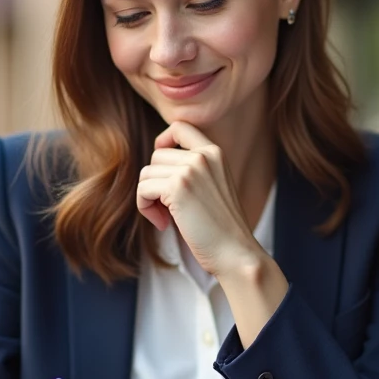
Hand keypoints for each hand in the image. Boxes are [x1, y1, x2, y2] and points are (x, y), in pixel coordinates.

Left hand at [137, 122, 262, 277]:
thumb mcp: (212, 187)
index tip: (162, 168)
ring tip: (166, 218)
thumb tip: (153, 164)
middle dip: (155, 183)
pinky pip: (143, 189)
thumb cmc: (221, 228)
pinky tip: (164, 224)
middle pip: (156, 156)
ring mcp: (191, 169)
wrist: (236, 252)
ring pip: (146, 173)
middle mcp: (203, 155)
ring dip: (148, 198)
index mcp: (215, 153)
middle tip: (167, 209)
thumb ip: (192, 170)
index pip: (180, 127)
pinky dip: (145, 208)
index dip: (163, 141)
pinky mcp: (177, 187)